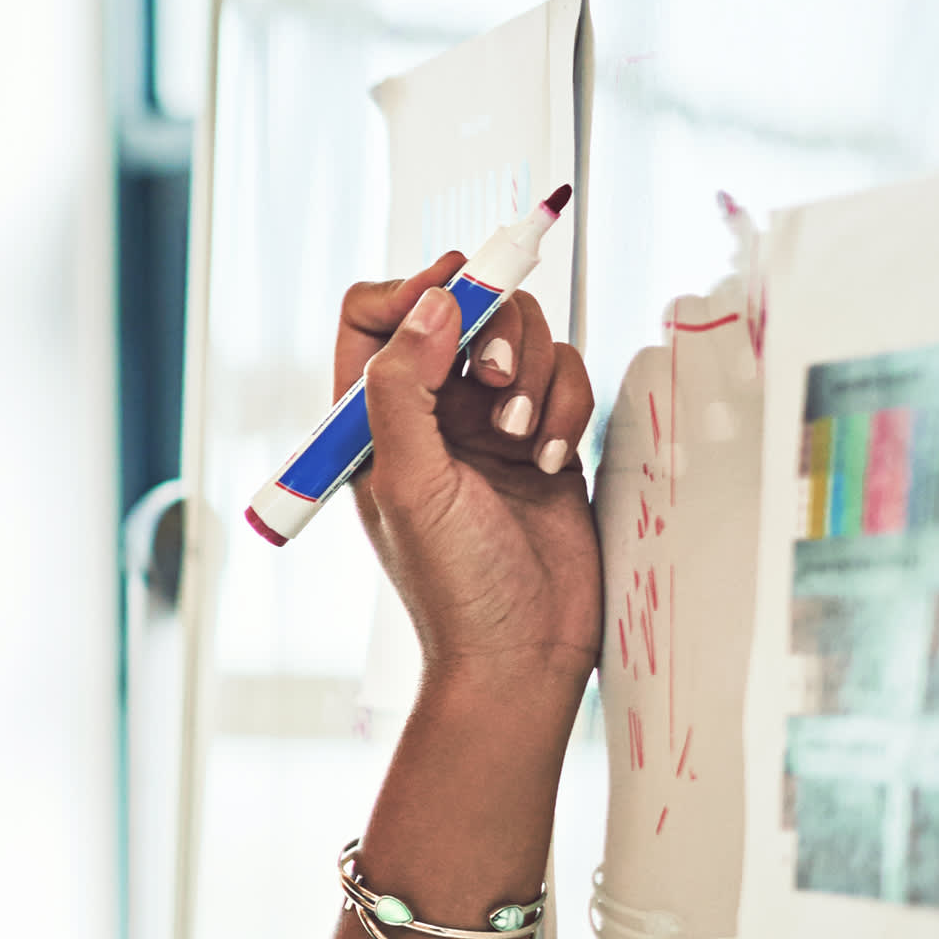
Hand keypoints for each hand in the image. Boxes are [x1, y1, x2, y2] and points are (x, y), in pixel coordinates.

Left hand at [337, 252, 600, 703]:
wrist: (523, 649)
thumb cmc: (454, 583)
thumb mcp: (409, 482)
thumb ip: (405, 389)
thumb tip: (430, 304)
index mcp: (369, 419)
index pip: (373, 316)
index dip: (414, 290)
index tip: (457, 289)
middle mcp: (427, 412)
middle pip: (466, 312)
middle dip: (494, 336)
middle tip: (497, 385)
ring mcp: (489, 422)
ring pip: (524, 339)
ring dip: (536, 378)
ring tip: (526, 441)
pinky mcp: (544, 436)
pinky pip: (565, 378)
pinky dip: (568, 406)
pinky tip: (553, 459)